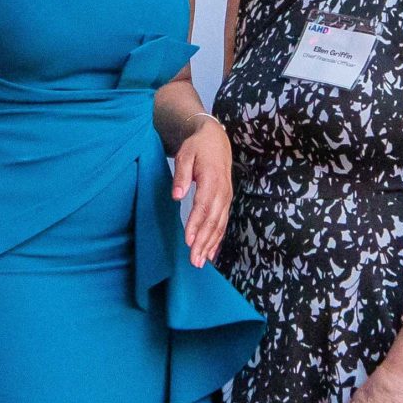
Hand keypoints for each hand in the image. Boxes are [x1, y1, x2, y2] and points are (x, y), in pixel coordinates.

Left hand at [172, 114, 231, 266]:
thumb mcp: (186, 154)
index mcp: (212, 180)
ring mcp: (226, 198)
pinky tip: (211, 253)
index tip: (189, 241)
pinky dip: (217, 239)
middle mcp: (222, 192)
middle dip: (204, 242)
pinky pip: (223, 223)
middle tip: (194, 260)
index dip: (196, 225)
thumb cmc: (198, 147)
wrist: (217, 140)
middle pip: (213, 221)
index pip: (203, 207)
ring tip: (201, 262)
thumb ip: (181, 174)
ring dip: (211, 245)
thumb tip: (177, 195)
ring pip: (219, 225)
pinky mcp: (226, 202)